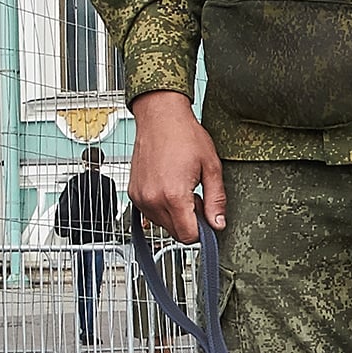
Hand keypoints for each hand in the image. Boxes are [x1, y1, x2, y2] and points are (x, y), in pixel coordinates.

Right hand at [126, 91, 224, 244]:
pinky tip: (168, 186)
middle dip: (188, 221)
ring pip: (162, 224)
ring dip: (174, 214)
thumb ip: (216, 200)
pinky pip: (150, 213)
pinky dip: (161, 206)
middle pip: (174, 233)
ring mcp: (140, 197)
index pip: (188, 235)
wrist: (160, 117)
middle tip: (195, 197)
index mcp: (173, 195)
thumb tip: (217, 223)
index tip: (206, 217)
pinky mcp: (133, 193)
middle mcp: (153, 199)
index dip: (201, 230)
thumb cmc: (184, 135)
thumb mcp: (211, 167)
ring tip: (181, 189)